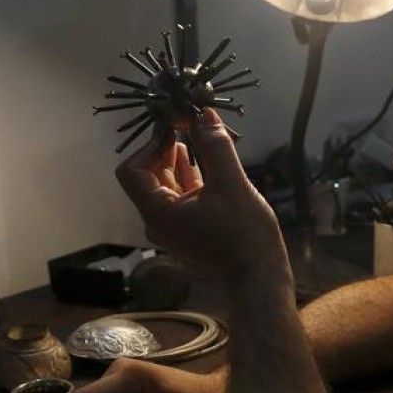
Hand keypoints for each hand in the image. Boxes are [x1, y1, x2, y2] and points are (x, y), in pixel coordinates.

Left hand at [116, 109, 287, 279]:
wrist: (259, 277)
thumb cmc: (244, 233)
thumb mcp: (232, 184)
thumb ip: (215, 147)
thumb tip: (203, 115)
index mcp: (158, 211)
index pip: (132, 170)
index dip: (150, 145)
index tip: (176, 129)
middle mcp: (158, 222)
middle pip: (148, 177)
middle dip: (166, 150)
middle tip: (188, 129)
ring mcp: (173, 229)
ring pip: (166, 188)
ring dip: (178, 164)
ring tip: (200, 143)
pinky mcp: (189, 232)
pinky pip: (181, 200)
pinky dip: (189, 180)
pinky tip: (207, 167)